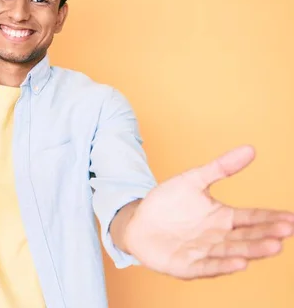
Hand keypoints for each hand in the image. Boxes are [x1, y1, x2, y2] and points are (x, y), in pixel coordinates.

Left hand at [123, 145, 293, 279]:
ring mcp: (203, 253)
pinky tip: (239, 264)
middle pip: (246, 237)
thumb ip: (220, 168)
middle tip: (286, 232)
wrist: (137, 222)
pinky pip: (207, 266)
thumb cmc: (167, 203)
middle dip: (266, 235)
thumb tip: (250, 148)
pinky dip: (222, 266)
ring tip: (272, 247)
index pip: (252, 218)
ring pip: (231, 252)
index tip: (292, 219)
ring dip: (251, 251)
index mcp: (223, 219)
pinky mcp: (186, 265)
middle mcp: (218, 238)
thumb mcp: (192, 180)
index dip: (271, 219)